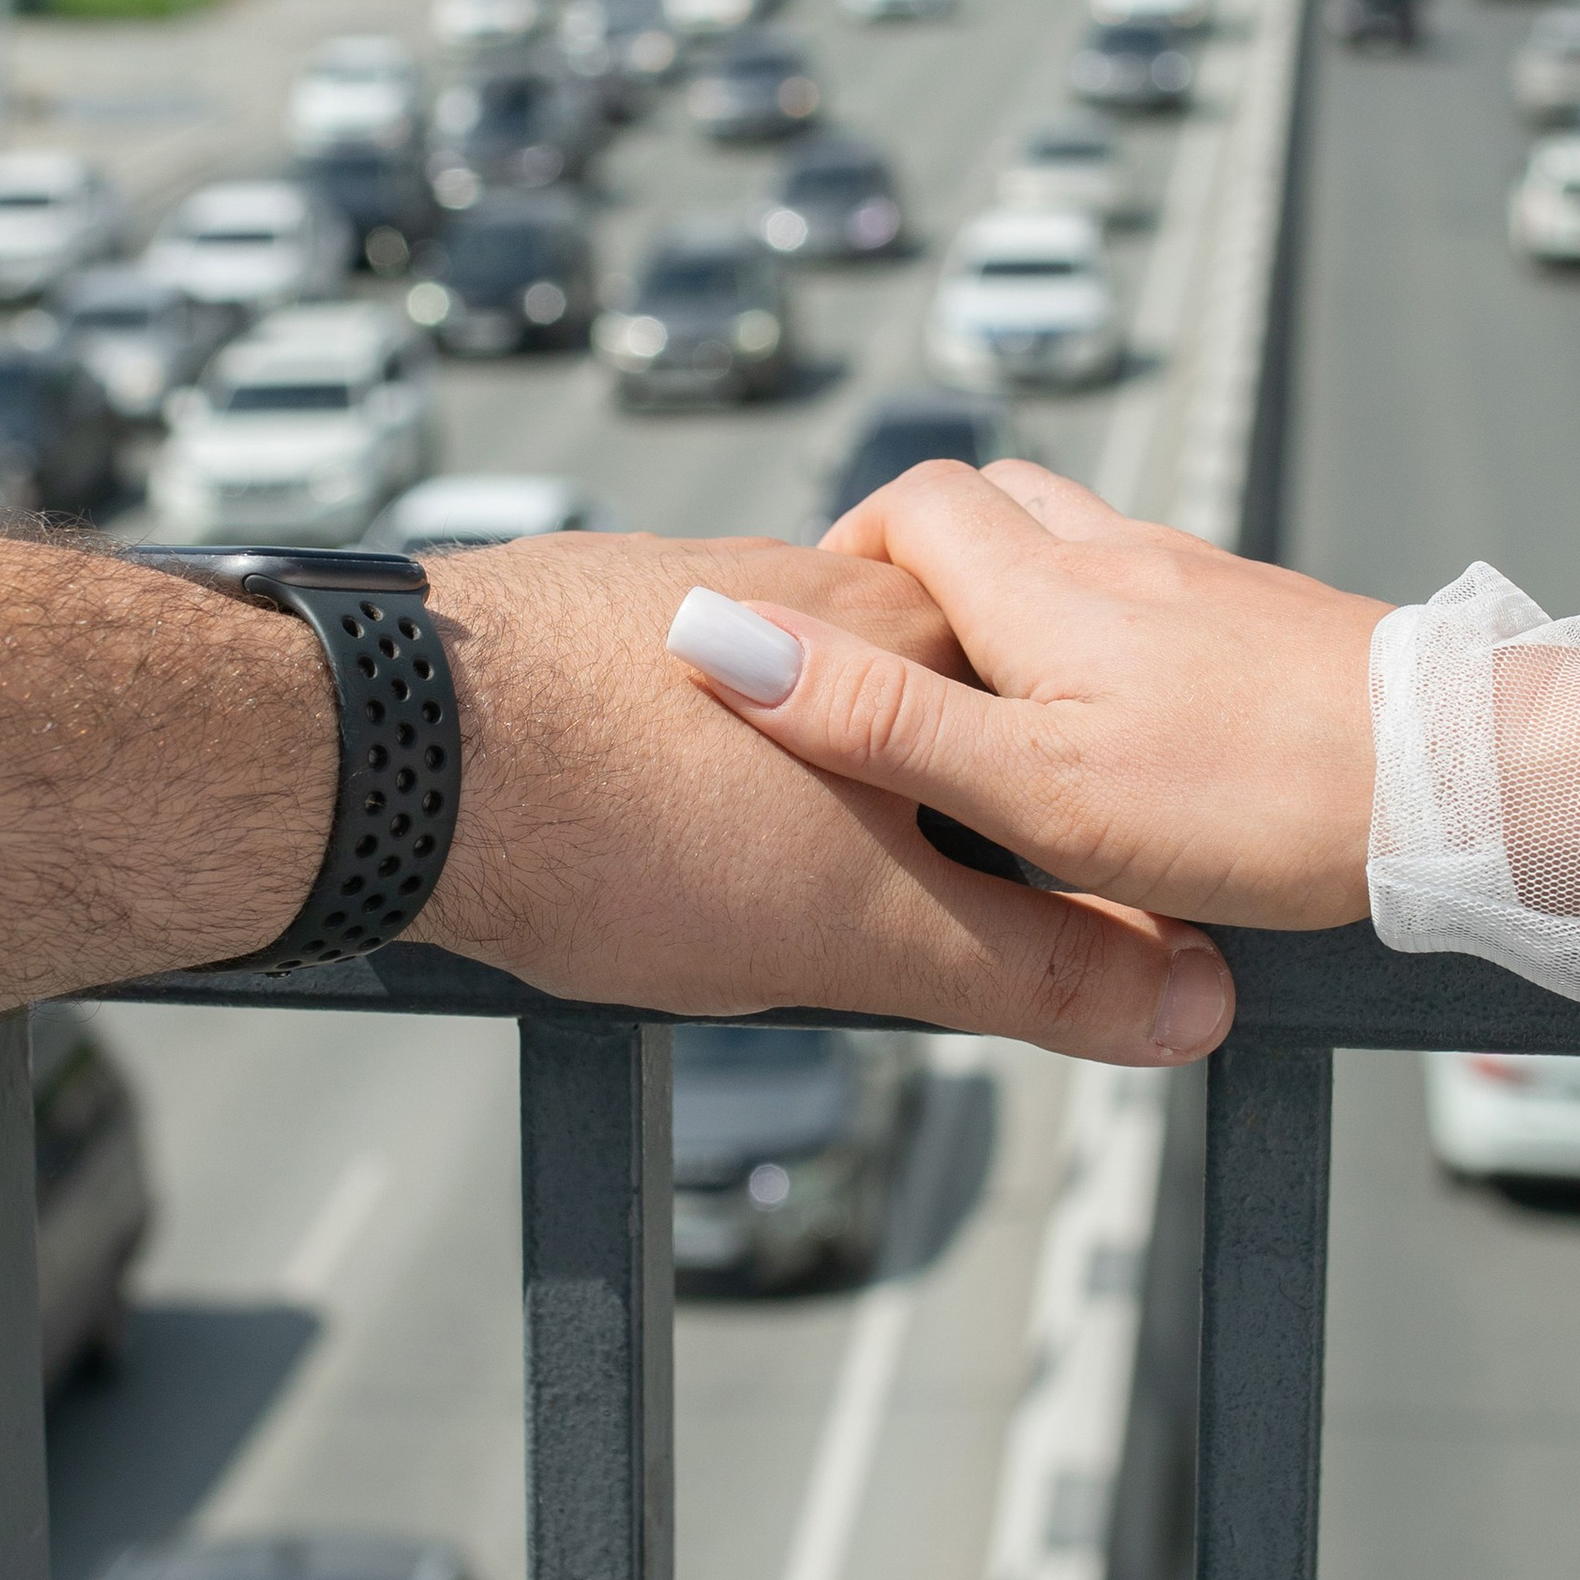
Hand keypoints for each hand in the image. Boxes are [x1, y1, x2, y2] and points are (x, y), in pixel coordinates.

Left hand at [422, 531, 1234, 1064]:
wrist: (385, 749)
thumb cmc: (626, 828)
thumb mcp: (873, 935)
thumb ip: (1041, 967)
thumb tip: (1194, 1002)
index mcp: (913, 634)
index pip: (1052, 725)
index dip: (1061, 842)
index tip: (1042, 933)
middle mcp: (811, 578)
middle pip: (926, 719)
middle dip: (914, 834)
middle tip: (838, 931)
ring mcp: (688, 584)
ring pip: (796, 713)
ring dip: (786, 806)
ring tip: (707, 898)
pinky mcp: (580, 609)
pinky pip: (676, 705)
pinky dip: (676, 781)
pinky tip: (623, 851)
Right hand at [661, 463, 1388, 931]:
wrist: (1460, 781)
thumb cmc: (1255, 799)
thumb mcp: (1033, 788)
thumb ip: (880, 718)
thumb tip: (723, 641)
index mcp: (1045, 590)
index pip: (913, 502)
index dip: (851, 551)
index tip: (824, 640)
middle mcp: (1121, 559)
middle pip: (995, 500)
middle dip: (928, 559)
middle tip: (906, 666)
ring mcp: (1203, 582)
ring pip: (1080, 540)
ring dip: (1022, 591)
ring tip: (1008, 702)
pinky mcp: (1268, 620)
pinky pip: (1156, 591)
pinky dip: (1109, 629)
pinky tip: (1131, 722)